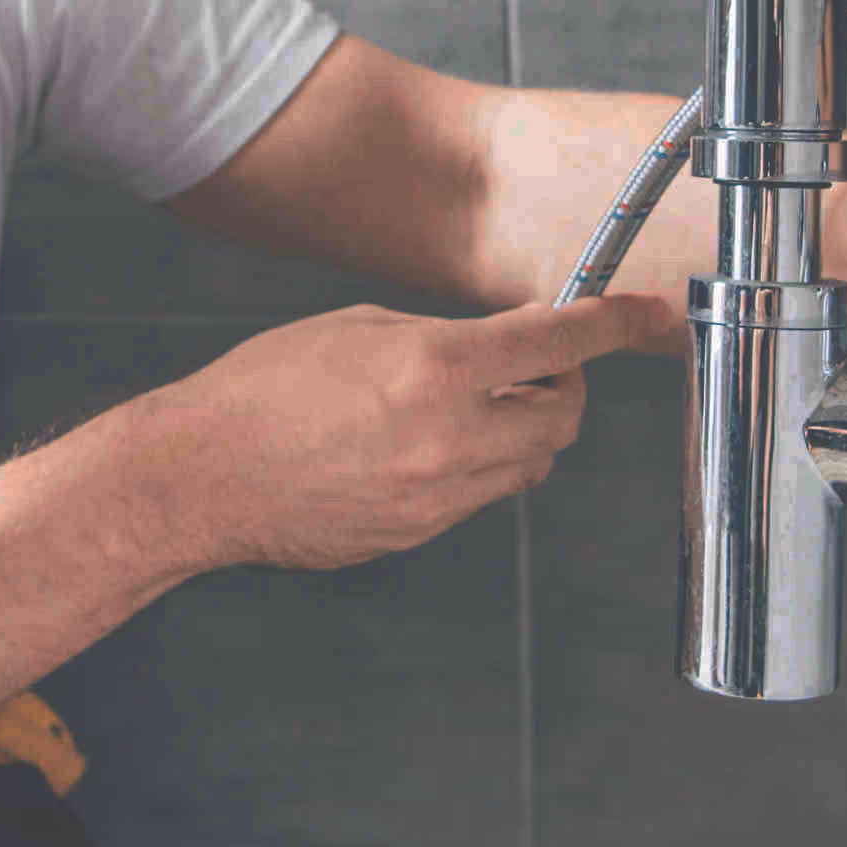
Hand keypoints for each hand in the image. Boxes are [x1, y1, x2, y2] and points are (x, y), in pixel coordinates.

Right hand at [131, 294, 665, 570]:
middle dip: (560, 387)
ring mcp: (437, 496)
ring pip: (530, 464)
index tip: (645, 314)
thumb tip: (510, 345)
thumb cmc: (264, 389)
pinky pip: (479, 497)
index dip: (613, 324)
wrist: (201, 477)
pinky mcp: (419, 533)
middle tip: (530, 368)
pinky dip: (474, 468)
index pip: (560, 343)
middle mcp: (449, 437)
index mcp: (435, 368)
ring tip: (461, 409)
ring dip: (520, 431)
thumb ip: (447, 338)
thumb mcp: (361, 330)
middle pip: (563, 416)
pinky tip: (416, 449)